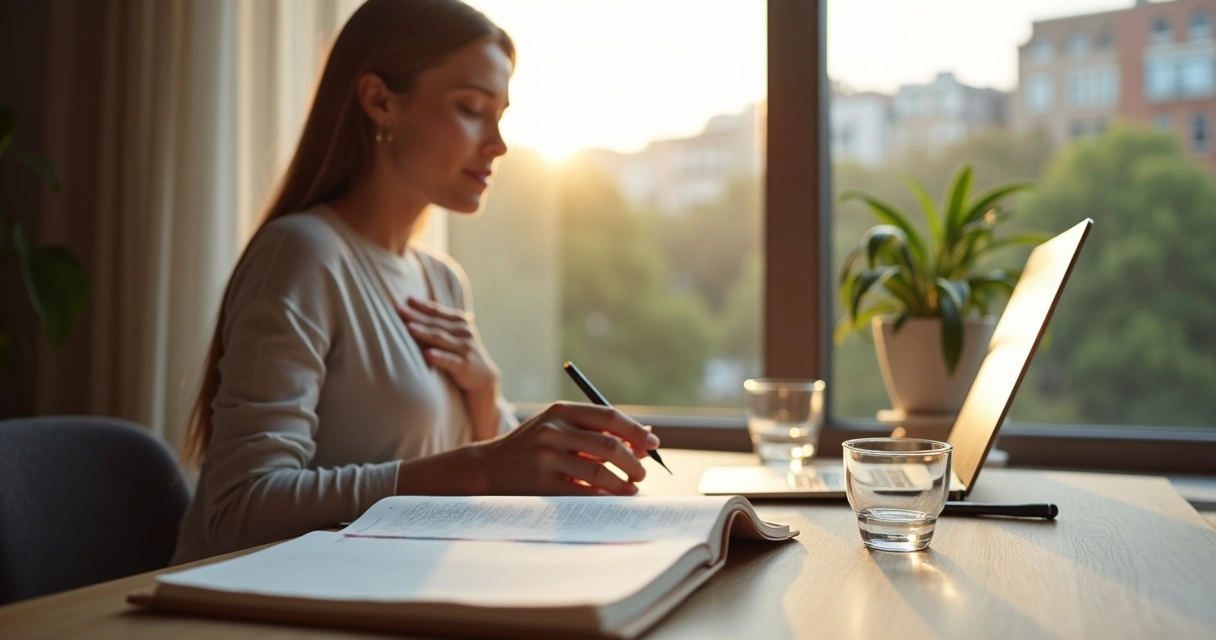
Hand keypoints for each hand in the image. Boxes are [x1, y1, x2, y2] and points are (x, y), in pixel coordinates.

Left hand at [398, 297, 499, 393]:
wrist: (483, 377)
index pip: (438, 311)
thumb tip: (412, 311)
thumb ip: (441, 324)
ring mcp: (466, 348)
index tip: (407, 300)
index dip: (423, 305)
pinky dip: (439, 357)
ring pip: (441, 339)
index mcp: (460, 322)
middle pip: (436, 323)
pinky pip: (450, 360)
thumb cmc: (461, 353)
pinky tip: (427, 354)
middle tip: (400, 310)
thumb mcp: (455, 336)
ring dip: (424, 333)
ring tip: (409, 328)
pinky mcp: (465, 365)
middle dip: (417, 316)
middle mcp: (464, 332)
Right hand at [467, 402, 661, 495]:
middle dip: (634, 462)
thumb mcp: (559, 429)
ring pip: (599, 472)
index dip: (636, 431)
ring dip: (622, 484)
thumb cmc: (532, 448)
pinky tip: (611, 499)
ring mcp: (545, 457)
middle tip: (642, 473)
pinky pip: (582, 493)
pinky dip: (602, 498)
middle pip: (609, 445)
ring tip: (631, 489)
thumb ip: (597, 432)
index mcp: (561, 410)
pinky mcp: (540, 483)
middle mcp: (553, 430)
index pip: (609, 416)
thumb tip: (645, 439)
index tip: (653, 443)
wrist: (487, 468)